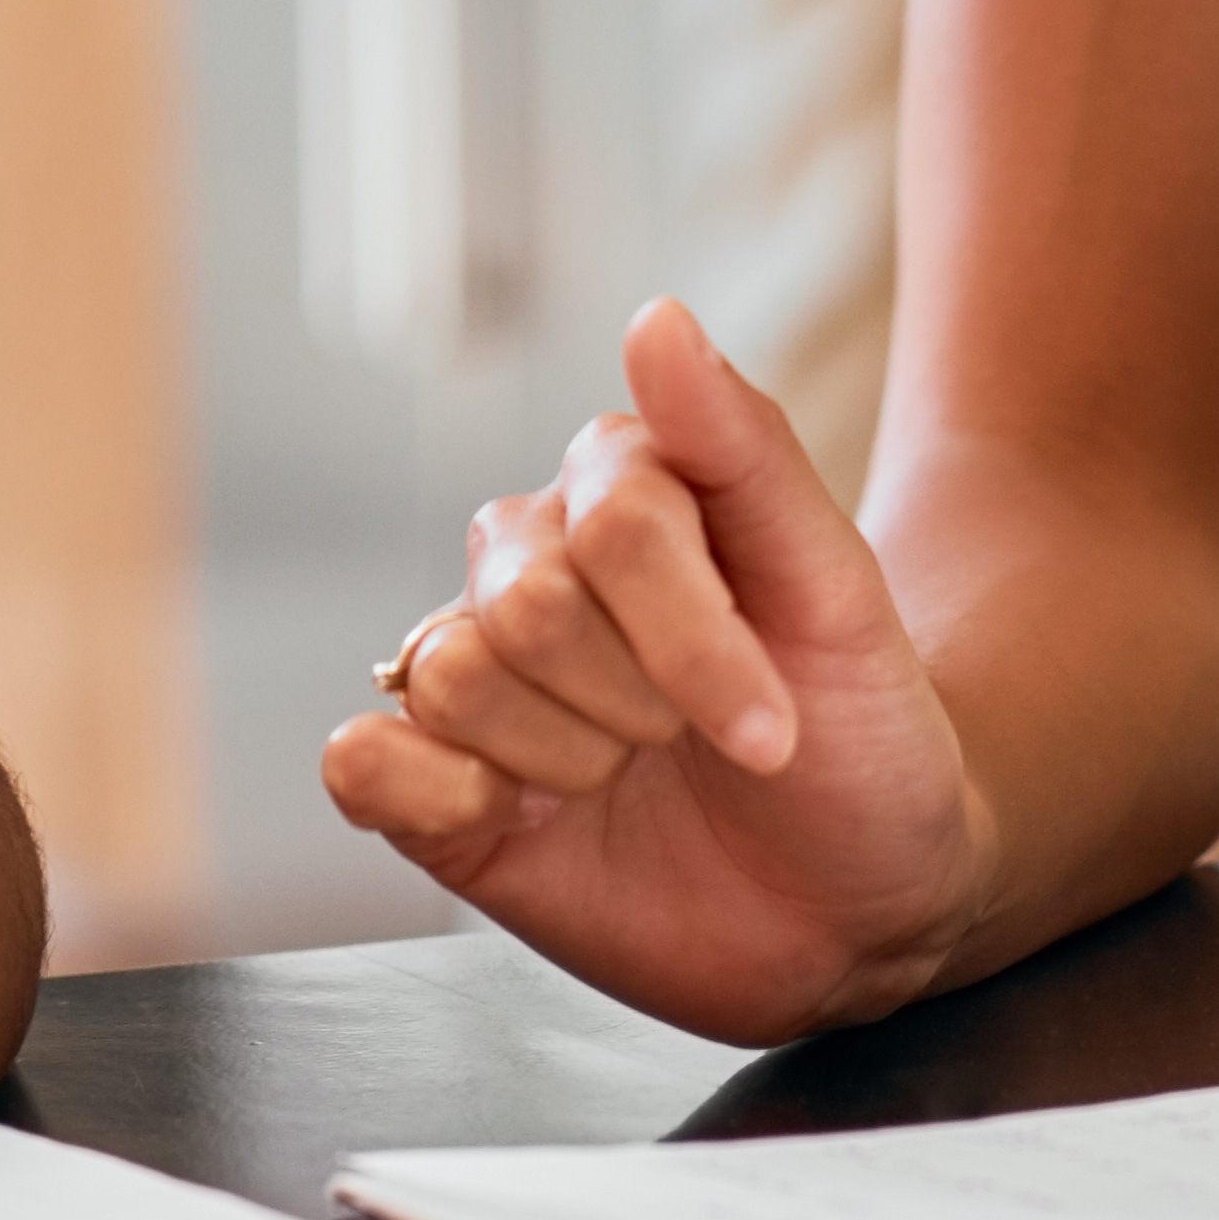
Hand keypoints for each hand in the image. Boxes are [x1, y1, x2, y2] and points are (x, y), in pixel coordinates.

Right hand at [316, 304, 989, 1039]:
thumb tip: (657, 316)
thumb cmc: (856, 733)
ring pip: (451, 676)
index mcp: (623, 487)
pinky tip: (521, 820)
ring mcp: (476, 673)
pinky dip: (442, 802)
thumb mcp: (838, 595)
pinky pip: (362, 761)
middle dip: (639, 705)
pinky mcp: (428, 788)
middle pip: (528, 605)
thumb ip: (745, 448)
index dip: (696, 646)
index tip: (774, 733)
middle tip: (695, 742)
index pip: (615, 528)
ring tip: (628, 776)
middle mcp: (529, 562)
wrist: (852, 902)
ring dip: (567, 762)